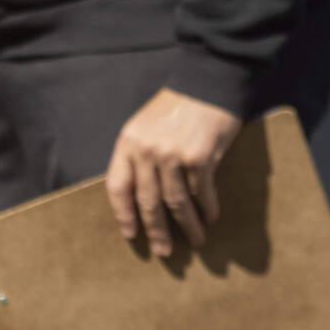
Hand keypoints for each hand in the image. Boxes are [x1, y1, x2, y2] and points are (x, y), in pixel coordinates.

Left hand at [105, 88, 240, 256]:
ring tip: (196, 240)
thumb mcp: (148, 123)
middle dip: (156, 230)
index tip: (131, 234)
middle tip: (164, 250)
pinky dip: (207, 208)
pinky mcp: (200, 158)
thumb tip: (147, 191)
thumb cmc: (180, 102)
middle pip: (148, 202)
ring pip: (176, 202)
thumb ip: (142, 152)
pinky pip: (201, 192)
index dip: (123, 215)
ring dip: (187, 225)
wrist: (210, 78)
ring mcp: (173, 156)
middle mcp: (147, 151)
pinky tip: (211, 218)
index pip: (117, 187)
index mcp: (128, 142)